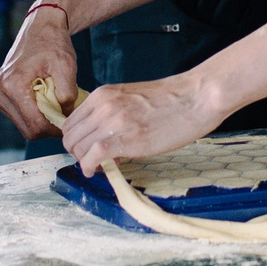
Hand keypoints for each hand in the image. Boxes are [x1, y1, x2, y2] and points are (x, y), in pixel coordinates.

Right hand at [0, 3, 80, 138]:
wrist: (40, 28)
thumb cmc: (54, 44)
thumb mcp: (67, 66)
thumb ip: (67, 94)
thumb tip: (63, 115)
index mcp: (13, 84)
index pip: (35, 125)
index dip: (55, 129)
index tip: (70, 121)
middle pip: (28, 129)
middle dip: (49, 126)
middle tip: (65, 114)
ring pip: (23, 125)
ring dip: (41, 120)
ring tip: (55, 103)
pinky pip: (18, 117)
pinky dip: (34, 114)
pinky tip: (44, 100)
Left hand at [60, 73, 223, 174]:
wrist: (197, 97)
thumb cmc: (172, 100)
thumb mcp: (132, 98)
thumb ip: (112, 112)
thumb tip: (103, 136)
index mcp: (103, 94)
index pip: (71, 121)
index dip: (77, 139)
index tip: (90, 148)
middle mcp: (103, 105)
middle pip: (70, 136)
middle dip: (78, 152)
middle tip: (96, 159)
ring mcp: (113, 121)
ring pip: (77, 147)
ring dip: (84, 161)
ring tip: (103, 164)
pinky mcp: (125, 138)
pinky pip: (92, 157)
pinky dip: (89, 167)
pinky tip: (98, 171)